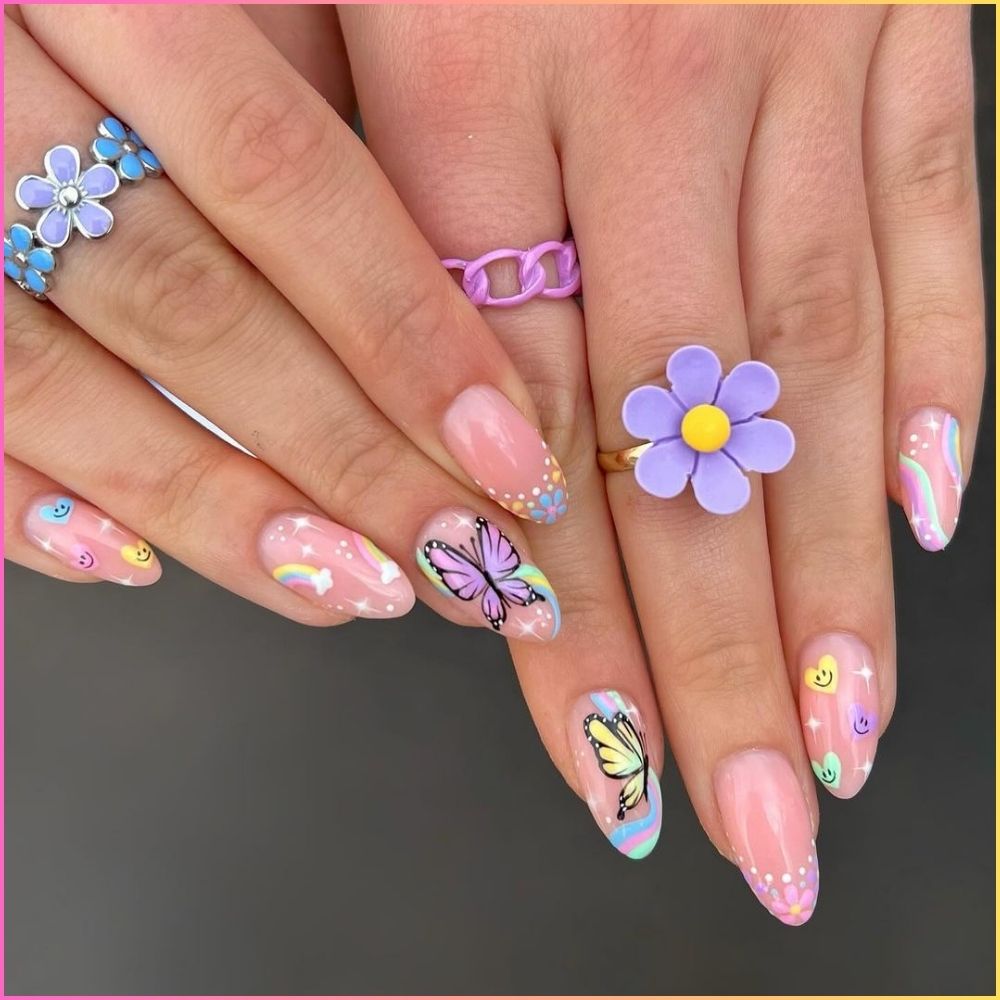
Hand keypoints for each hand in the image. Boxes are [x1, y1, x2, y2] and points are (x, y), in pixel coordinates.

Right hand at [4, 5, 575, 641]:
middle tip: (464, 558)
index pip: (282, 174)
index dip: (407, 333)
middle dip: (348, 456)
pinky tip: (133, 562)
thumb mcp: (188, 17)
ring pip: (59, 386)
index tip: (514, 456)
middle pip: (193, 305)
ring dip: (223, 509)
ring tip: (356, 587)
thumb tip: (443, 326)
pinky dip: (26, 506)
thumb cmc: (82, 28)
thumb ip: (278, 130)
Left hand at [338, 3, 983, 920]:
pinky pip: (935, 228)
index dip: (566, 618)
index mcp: (471, 54)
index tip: (600, 763)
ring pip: (817, 372)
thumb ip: (367, 202)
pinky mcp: (912, 7)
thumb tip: (442, 449)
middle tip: (758, 829)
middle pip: (685, 446)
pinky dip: (937, 384)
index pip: (525, 426)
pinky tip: (921, 518)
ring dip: (832, 580)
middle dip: (719, 664)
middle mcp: (655, 71)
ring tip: (841, 738)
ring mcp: (807, 40)